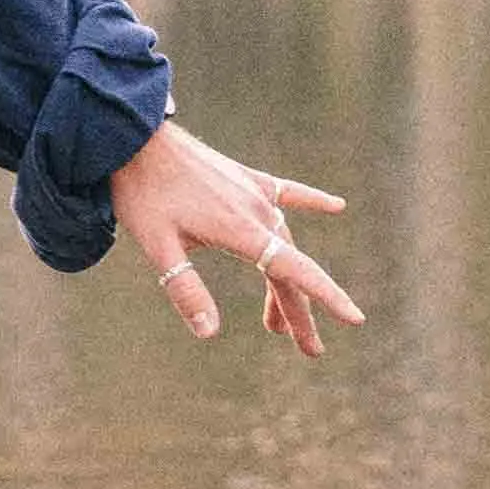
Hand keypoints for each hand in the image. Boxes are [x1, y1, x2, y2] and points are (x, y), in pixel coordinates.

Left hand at [110, 119, 361, 356]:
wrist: (134, 138)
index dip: (326, 297)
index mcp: (240, 231)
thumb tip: (210, 334)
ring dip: (288, 281)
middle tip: (310, 350)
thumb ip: (185, 290)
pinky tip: (337, 206)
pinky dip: (312, 202)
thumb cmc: (141, 193)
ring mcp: (254, 192)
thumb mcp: (158, 247)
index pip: (294, 272)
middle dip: (301, 312)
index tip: (355, 319)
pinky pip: (288, 192)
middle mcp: (257, 211)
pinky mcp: (246, 178)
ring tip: (278, 323)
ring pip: (284, 243)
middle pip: (290, 269)